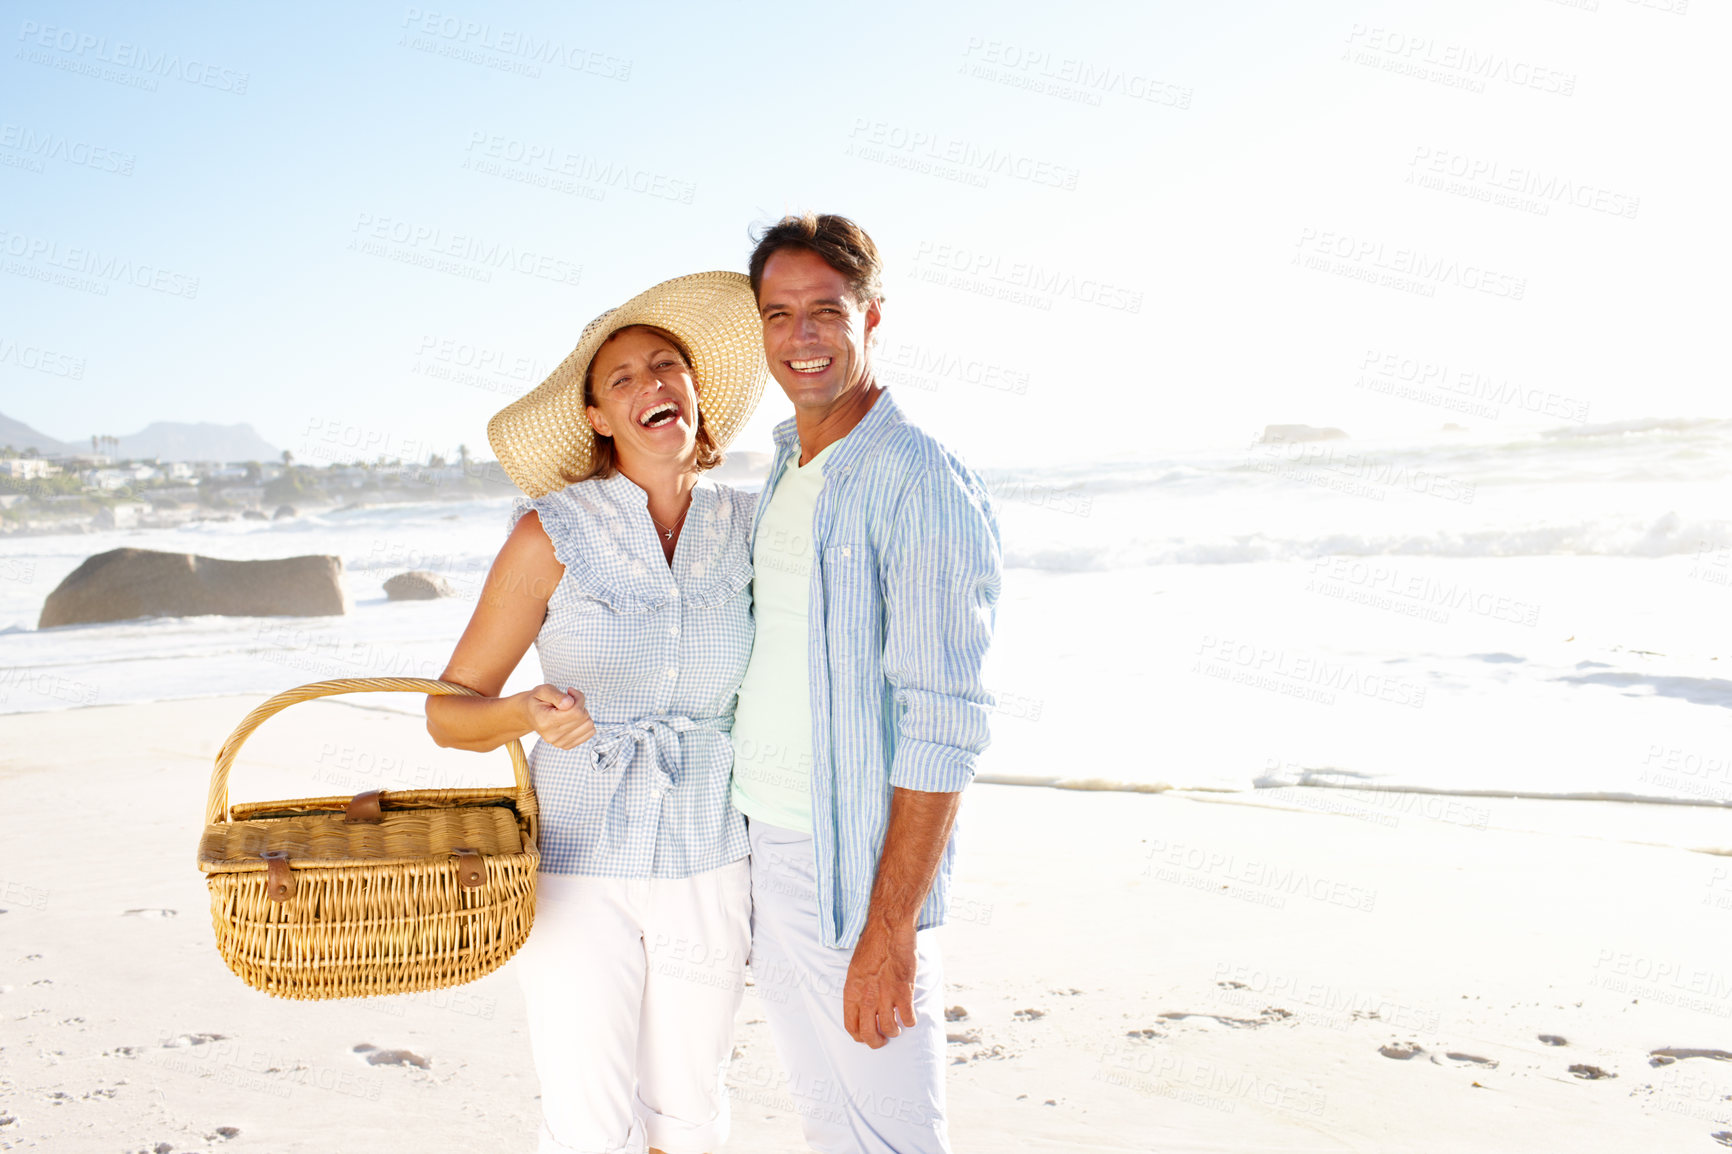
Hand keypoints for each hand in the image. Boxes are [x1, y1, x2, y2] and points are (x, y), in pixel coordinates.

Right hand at [520, 684, 594, 748]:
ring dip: (583, 715)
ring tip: (570, 710)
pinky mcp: (566, 745)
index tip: (570, 692)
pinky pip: (589, 734)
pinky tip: (573, 719)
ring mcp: (559, 743)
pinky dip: (584, 724)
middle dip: (580, 705)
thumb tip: (570, 703)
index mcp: (545, 721)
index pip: (576, 711)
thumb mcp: (544, 690)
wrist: (529, 714)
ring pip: (589, 726)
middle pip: (583, 718)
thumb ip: (557, 695)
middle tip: (569, 700)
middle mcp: (552, 735)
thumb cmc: (537, 700)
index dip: (578, 698)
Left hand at [843, 918, 917, 1047]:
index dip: (859, 1037)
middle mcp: (866, 998)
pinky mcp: (904, 992)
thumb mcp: (855, 970)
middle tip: (882, 1040)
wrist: (888, 930)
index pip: (850, 1026)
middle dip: (876, 1042)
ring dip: (894, 1032)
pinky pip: (908, 1019)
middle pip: (869, 1034)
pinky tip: (909, 1016)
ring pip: (889, 1029)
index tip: (866, 1037)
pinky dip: (910, 1021)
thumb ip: (857, 990)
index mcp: (851, 992)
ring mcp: (885, 996)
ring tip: (897, 1028)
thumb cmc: (871, 946)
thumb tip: (861, 1007)